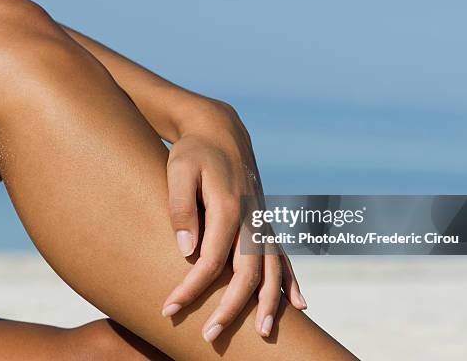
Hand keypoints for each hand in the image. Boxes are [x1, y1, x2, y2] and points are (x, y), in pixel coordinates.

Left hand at [160, 100, 306, 341]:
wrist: (219, 129)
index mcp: (227, 206)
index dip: (190, 288)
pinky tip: (298, 305)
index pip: (209, 260)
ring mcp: (262, 219)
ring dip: (269, 302)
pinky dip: (291, 281)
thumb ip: (182, 209)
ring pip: (272, 268)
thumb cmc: (194, 151)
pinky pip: (282, 255)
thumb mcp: (179, 171)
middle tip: (210, 336)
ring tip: (263, 333)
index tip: (168, 309)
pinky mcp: (265, 221)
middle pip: (247, 272)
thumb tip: (187, 252)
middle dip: (230, 308)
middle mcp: (251, 217)